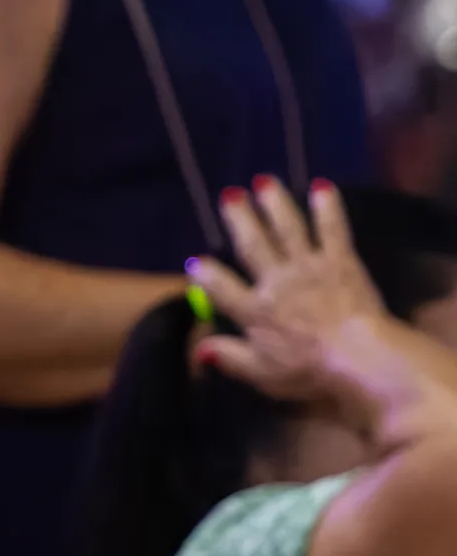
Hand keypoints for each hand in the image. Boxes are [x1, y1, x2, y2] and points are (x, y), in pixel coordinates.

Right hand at [189, 178, 385, 400]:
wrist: (361, 357)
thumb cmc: (310, 370)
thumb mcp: (262, 374)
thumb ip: (230, 357)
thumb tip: (198, 349)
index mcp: (255, 311)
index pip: (221, 287)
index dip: (206, 275)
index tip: (195, 262)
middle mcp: (276, 281)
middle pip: (253, 245)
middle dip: (239, 219)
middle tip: (229, 195)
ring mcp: (309, 267)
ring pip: (287, 229)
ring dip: (275, 203)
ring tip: (264, 181)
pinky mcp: (341, 261)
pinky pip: (332, 230)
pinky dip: (327, 207)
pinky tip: (322, 187)